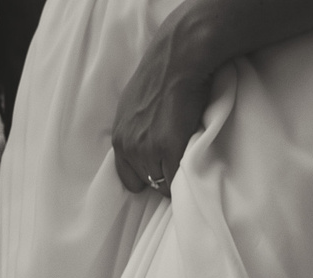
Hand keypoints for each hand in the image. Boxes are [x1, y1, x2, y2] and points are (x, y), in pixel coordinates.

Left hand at [110, 17, 213, 194]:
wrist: (178, 59)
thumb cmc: (161, 76)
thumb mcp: (133, 106)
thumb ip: (134, 131)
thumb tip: (146, 148)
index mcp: (118, 138)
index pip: (129, 179)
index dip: (148, 174)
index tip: (162, 165)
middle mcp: (128, 146)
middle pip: (149, 182)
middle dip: (164, 172)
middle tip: (179, 154)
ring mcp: (147, 150)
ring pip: (164, 183)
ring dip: (177, 173)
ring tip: (187, 152)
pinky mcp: (168, 149)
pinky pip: (178, 179)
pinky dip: (187, 173)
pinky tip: (194, 154)